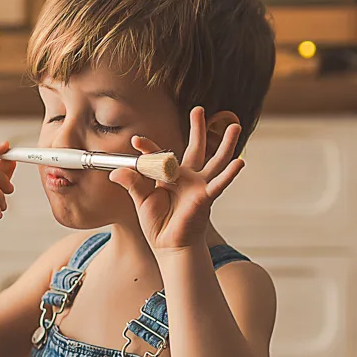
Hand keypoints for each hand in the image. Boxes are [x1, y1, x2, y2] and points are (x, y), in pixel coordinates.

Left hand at [109, 108, 243, 253]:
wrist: (170, 247)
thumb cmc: (159, 225)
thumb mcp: (142, 202)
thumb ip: (133, 184)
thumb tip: (116, 171)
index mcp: (170, 177)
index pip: (159, 156)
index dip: (148, 148)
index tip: (135, 141)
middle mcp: (187, 177)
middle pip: (195, 148)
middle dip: (197, 129)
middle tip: (197, 109)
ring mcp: (198, 186)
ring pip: (215, 161)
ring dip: (225, 144)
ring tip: (235, 126)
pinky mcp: (205, 198)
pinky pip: (219, 183)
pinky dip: (229, 174)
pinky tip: (240, 162)